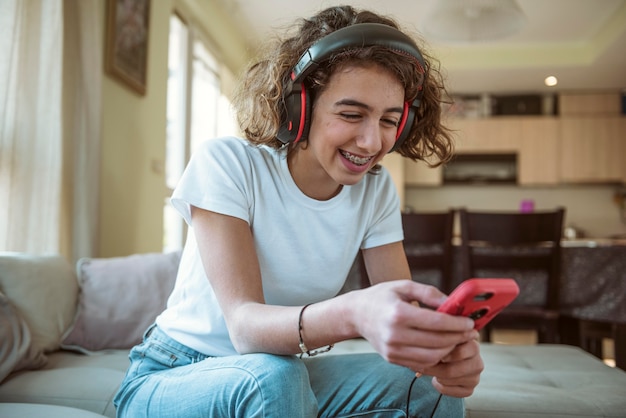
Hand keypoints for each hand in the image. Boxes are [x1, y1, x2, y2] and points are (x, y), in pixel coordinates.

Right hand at [353, 281, 476, 371]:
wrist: (356, 314)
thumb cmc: (382, 297)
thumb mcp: (404, 286)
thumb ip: (430, 293)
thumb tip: (453, 304)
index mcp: (398, 313)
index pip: (436, 323)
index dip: (458, 324)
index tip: (470, 322)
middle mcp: (394, 335)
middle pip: (437, 342)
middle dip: (458, 338)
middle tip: (470, 332)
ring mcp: (393, 350)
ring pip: (432, 357)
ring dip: (450, 350)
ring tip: (458, 339)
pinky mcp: (392, 359)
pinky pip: (421, 363)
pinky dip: (436, 357)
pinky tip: (443, 347)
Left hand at [423, 337, 483, 397]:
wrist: (455, 360)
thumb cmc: (447, 347)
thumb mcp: (444, 341)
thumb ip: (436, 345)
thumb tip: (419, 358)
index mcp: (473, 346)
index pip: (460, 352)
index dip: (445, 354)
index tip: (434, 352)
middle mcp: (478, 363)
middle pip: (450, 371)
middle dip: (432, 369)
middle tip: (421, 366)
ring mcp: (475, 378)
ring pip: (447, 380)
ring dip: (435, 375)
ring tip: (433, 369)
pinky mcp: (469, 390)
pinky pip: (447, 390)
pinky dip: (438, 385)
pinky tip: (438, 379)